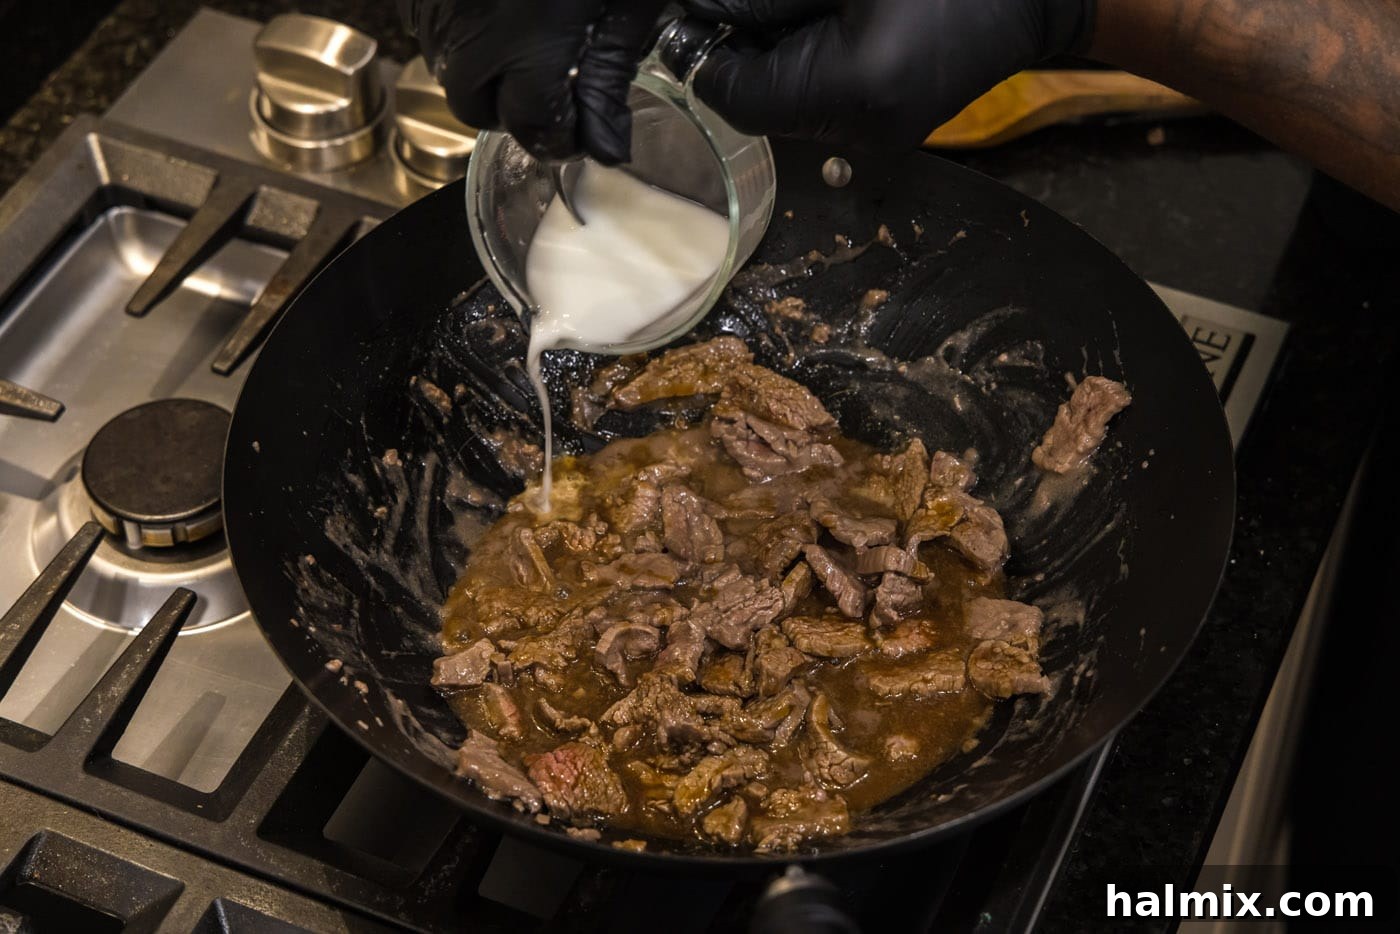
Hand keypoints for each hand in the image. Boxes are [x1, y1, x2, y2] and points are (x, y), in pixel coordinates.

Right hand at [397, 0, 670, 163]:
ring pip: (446, 67)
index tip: (579, 126)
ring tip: (527, 39)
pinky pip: (430, 24)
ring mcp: (438, 3)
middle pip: (474, 106)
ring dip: (484, 70)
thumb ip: (608, 76)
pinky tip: (501, 7)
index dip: (558, 134)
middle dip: (511, 107)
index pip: (530, 125)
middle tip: (550, 85)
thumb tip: (606, 146)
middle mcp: (472, 27)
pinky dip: (463, 29)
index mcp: (530, 40)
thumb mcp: (626, 4)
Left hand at [682, 0, 1096, 147]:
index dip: (706, 57)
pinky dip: (813, 69)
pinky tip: (837, 30)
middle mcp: (865, 130)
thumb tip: (695, 14)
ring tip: (813, 13)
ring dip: (778, 59)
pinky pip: (824, 108)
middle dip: (744, 54)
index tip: (697, 19)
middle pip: (761, 106)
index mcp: (854, 85)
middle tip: (751, 8)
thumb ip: (761, 0)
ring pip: (789, 108)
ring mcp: (880, 139)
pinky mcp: (891, 133)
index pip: (737, 96)